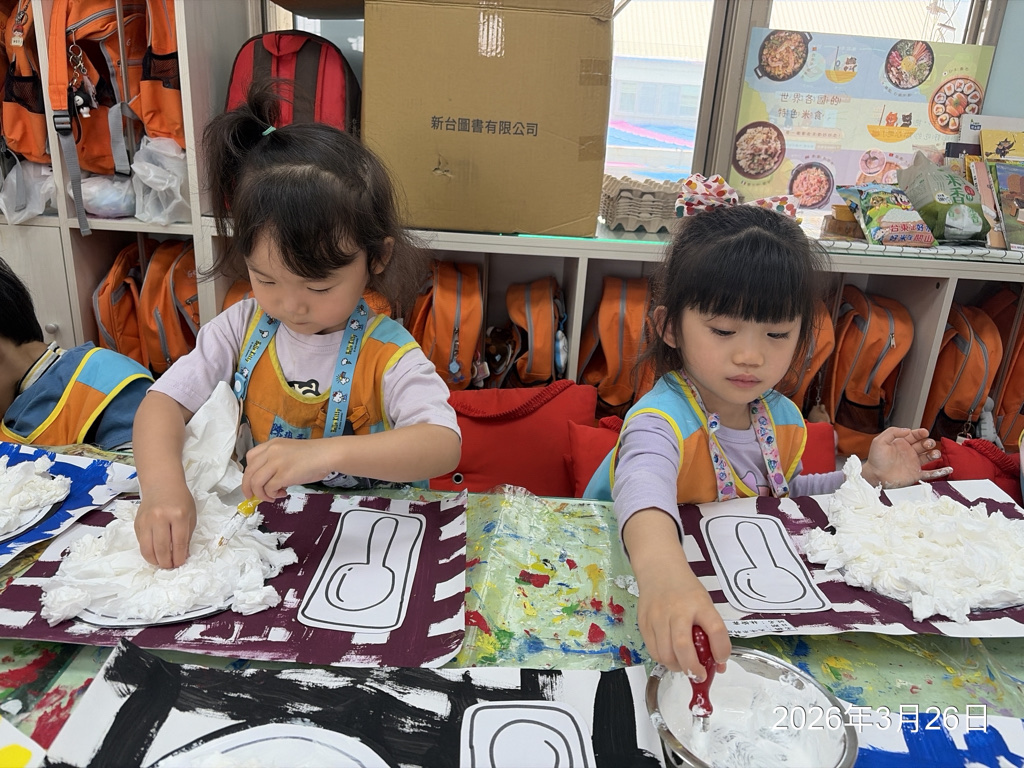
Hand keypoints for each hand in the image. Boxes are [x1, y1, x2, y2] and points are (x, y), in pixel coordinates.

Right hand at [134, 483, 195, 568]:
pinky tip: (155, 554)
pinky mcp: (138, 523)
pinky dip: (148, 552)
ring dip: (155, 561)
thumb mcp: (190, 515)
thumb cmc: (180, 500)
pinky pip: (141, 543)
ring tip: (162, 564)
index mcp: (178, 515)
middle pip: (162, 548)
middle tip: (170, 567)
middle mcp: (161, 517)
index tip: (180, 564)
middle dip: (166, 562)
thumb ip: (187, 536)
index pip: (179, 543)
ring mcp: (147, 520)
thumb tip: (182, 555)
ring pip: (148, 549)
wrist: (162, 484)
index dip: (179, 557)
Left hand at [242, 438, 330, 500]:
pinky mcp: (284, 475)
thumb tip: (266, 481)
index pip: (250, 458)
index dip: (249, 473)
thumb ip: (275, 461)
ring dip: (261, 494)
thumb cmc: (312, 455)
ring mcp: (276, 463)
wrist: (327, 454)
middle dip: (248, 488)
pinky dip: (272, 495)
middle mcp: (271, 452)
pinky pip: (269, 489)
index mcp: (271, 444)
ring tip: (271, 497)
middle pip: (249, 473)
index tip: (253, 483)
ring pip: (256, 483)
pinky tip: (282, 494)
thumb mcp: (288, 451)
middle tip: (254, 496)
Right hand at [634, 549, 730, 678]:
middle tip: (699, 675)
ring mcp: (658, 616)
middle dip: (692, 668)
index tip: (720, 661)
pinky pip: (652, 650)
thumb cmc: (685, 590)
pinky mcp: (644, 622)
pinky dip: (663, 659)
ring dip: (676, 667)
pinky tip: (670, 654)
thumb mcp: (705, 605)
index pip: (716, 630)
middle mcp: (678, 610)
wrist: (659, 569)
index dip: (721, 651)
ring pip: (665, 654)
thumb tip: (717, 664)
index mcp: (700, 604)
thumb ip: (712, 633)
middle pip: (683, 647)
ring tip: (683, 665)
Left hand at [862, 427, 951, 488]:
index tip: (924, 432)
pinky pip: (930, 473)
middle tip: (928, 443)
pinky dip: (940, 471)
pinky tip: (948, 468)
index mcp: (901, 443)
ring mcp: (913, 463)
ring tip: (935, 453)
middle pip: (924, 445)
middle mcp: (909, 452)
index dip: (920, 433)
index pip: (915, 435)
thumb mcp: (880, 441)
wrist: (874, 476)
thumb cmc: (875, 459)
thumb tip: (907, 429)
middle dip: (928, 443)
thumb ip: (893, 432)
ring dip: (934, 454)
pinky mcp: (916, 474)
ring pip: (928, 457)